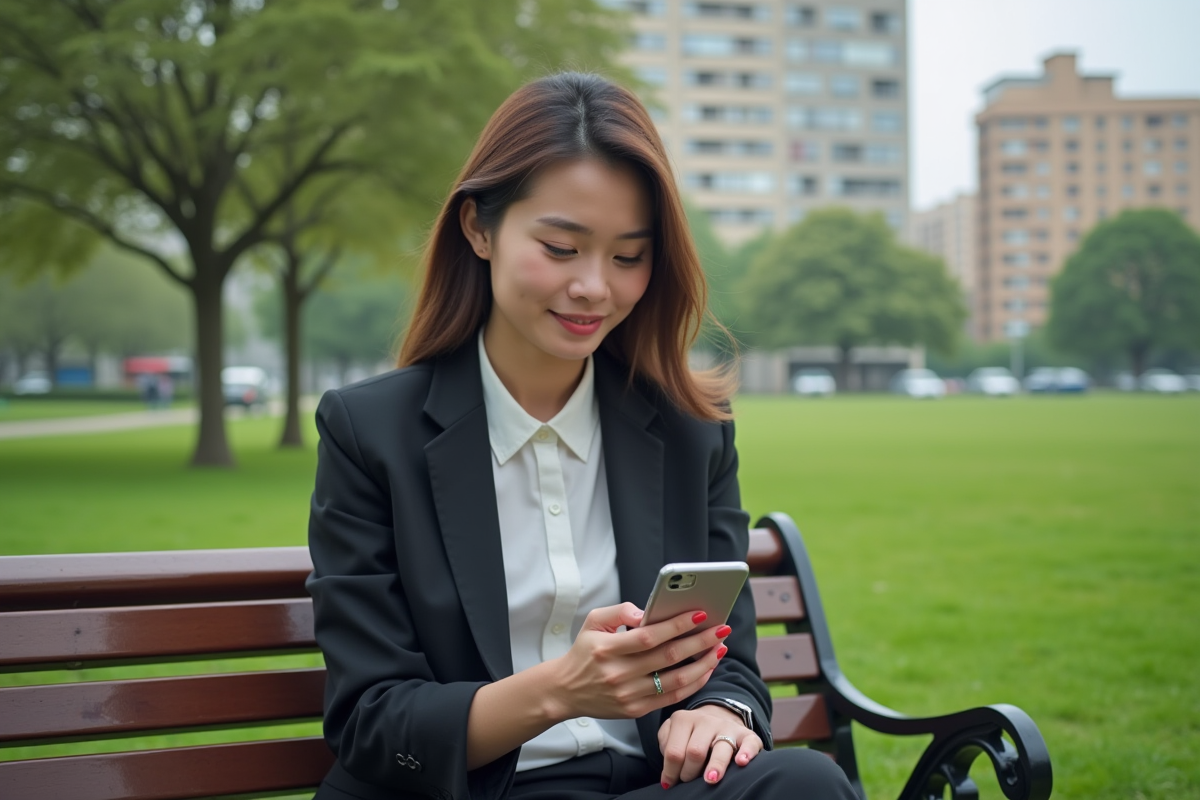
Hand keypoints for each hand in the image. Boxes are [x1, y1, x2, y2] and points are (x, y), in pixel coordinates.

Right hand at [544, 603, 730, 722]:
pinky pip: (671, 697)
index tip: (700, 614)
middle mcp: (618, 673)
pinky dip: (693, 684)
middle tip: (721, 628)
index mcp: (606, 649)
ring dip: (703, 664)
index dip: (677, 625)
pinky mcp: (635, 710)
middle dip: (700, 641)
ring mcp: (628, 695)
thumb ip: (619, 611)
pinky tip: (705, 669)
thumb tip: (648, 611)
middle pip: (668, 657)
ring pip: (675, 680)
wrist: (566, 690)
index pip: (649, 636)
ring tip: (719, 648)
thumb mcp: (593, 622)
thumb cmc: (584, 651)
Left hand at [657, 705, 763, 788]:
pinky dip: (747, 753)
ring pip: (720, 748)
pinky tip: (741, 762)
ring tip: (710, 779)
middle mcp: (706, 720)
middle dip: (690, 773)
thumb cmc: (690, 735)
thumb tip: (668, 774)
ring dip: (715, 765)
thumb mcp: (672, 733)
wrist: (717, 717)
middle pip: (695, 751)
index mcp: (683, 719)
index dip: (670, 772)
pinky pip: (749, 743)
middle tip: (688, 781)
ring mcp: (727, 727)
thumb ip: (666, 745)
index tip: (669, 784)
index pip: (674, 751)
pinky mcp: (747, 735)